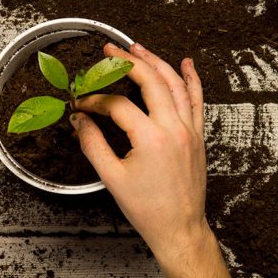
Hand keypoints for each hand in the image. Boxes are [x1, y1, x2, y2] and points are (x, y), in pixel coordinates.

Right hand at [70, 43, 211, 265]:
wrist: (179, 229)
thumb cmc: (148, 210)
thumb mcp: (111, 178)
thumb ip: (93, 144)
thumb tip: (79, 120)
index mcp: (151, 139)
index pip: (118, 105)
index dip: (95, 100)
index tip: (81, 104)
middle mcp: (174, 129)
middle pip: (151, 81)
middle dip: (127, 62)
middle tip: (109, 51)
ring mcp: (189, 131)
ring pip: (175, 84)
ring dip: (156, 62)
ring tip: (138, 49)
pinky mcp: (198, 136)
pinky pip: (197, 100)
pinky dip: (192, 79)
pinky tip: (186, 64)